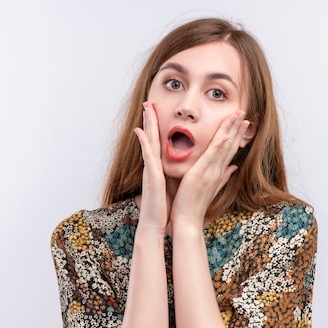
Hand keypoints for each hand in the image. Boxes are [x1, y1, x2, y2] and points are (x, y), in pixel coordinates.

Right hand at [134, 102, 169, 233]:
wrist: (157, 224)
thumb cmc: (165, 208)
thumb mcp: (175, 186)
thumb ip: (180, 175)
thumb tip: (188, 168)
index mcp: (160, 168)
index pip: (160, 143)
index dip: (159, 128)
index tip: (159, 113)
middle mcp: (153, 166)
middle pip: (152, 138)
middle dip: (150, 120)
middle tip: (149, 103)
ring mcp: (151, 169)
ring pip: (149, 141)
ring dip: (147, 124)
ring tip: (146, 108)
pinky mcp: (151, 176)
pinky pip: (147, 156)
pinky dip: (144, 142)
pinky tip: (139, 131)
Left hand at [170, 110, 250, 227]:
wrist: (188, 221)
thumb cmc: (194, 205)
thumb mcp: (210, 188)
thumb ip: (222, 177)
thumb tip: (233, 168)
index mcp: (217, 173)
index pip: (230, 150)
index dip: (237, 135)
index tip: (244, 122)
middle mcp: (217, 171)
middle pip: (230, 145)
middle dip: (237, 128)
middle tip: (243, 112)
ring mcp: (210, 173)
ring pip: (223, 147)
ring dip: (230, 130)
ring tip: (237, 115)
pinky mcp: (200, 175)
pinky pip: (211, 157)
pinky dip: (218, 145)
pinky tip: (225, 134)